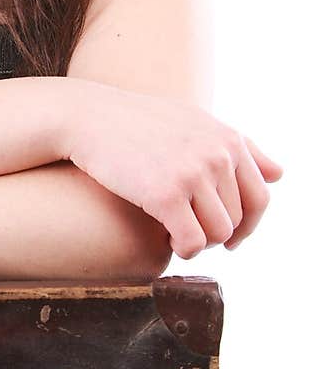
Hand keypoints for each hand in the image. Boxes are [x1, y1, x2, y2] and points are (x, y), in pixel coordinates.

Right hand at [64, 81, 283, 258]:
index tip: (229, 237)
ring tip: (178, 236)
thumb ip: (239, 147)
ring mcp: (193, 174)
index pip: (260, 197)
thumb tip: (279, 174)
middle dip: (217, 234)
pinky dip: (184, 250)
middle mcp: (217, 155)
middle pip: (237, 219)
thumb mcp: (195, 122)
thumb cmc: (138, 122)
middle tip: (191, 235)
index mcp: (228, 139)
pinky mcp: (165, 195)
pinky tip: (168, 241)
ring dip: (200, 243)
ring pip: (217, 234)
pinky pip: (192, 242)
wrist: (89, 117)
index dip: (247, 224)